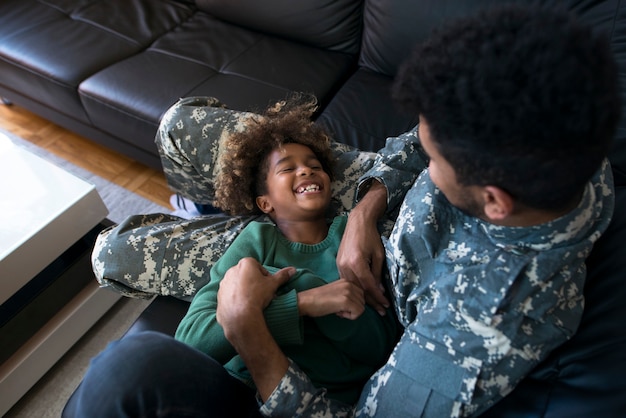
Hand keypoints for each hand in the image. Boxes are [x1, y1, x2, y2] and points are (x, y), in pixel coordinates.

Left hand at [216, 257, 294, 334]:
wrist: (240, 315)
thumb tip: (293, 270)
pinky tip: (243, 306)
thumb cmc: (257, 296)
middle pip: (246, 274)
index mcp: (245, 263)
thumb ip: (282, 275)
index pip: (258, 266)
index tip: (267, 285)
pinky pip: (230, 294)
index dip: (264, 276)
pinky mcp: (219, 295)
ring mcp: (224, 283)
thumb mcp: (273, 284)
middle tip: (261, 293)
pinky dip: (235, 298)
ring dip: (244, 290)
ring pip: (237, 284)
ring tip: (252, 301)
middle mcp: (232, 270)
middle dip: (253, 282)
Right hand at [298, 279, 364, 319]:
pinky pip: (358, 313)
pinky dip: (349, 316)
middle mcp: (349, 283)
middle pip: (363, 301)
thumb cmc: (318, 299)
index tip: (340, 304)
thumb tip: (358, 303)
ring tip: (337, 309)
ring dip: (350, 312)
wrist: (306, 301)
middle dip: (353, 308)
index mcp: (347, 280)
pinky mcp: (346, 300)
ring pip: (361, 307)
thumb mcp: (336, 291)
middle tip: (338, 308)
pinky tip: (338, 312)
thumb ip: (348, 293)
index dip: (352, 303)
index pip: (361, 295)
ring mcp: (348, 291)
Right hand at [337, 181, 389, 314]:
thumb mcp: (378, 255)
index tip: (386, 305)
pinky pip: (347, 280)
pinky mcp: (338, 263)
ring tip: (374, 305)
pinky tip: (362, 294)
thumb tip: (380, 291)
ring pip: (352, 286)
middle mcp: (346, 266)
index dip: (378, 298)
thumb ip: (377, 274)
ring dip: (363, 297)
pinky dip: (356, 288)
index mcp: (357, 263)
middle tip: (382, 310)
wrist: (357, 222)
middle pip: (359, 289)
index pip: (369, 286)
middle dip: (371, 301)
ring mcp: (340, 265)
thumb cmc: (371, 236)